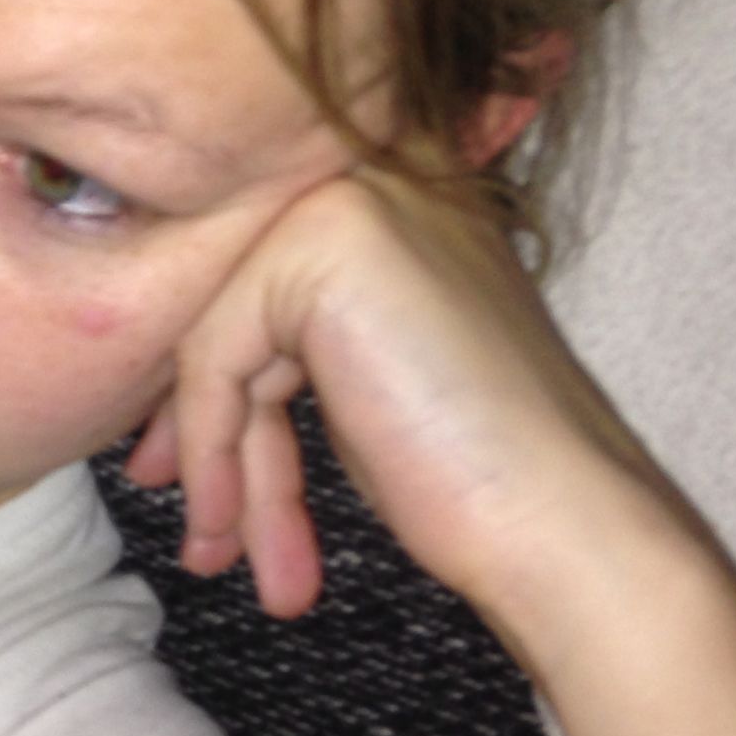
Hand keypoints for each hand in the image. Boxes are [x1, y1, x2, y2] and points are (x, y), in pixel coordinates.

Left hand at [126, 172, 682, 633]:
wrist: (566, 525)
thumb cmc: (478, 475)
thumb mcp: (363, 384)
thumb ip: (284, 351)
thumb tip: (169, 389)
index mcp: (403, 198)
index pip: (263, 293)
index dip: (219, 398)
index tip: (206, 489)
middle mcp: (383, 174)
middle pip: (237, 315)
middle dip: (210, 437)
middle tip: (204, 537)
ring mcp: (355, 199)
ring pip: (221, 345)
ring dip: (219, 467)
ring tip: (222, 560)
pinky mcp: (327, 242)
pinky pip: (217, 360)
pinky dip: (215, 455)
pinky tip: (232, 534)